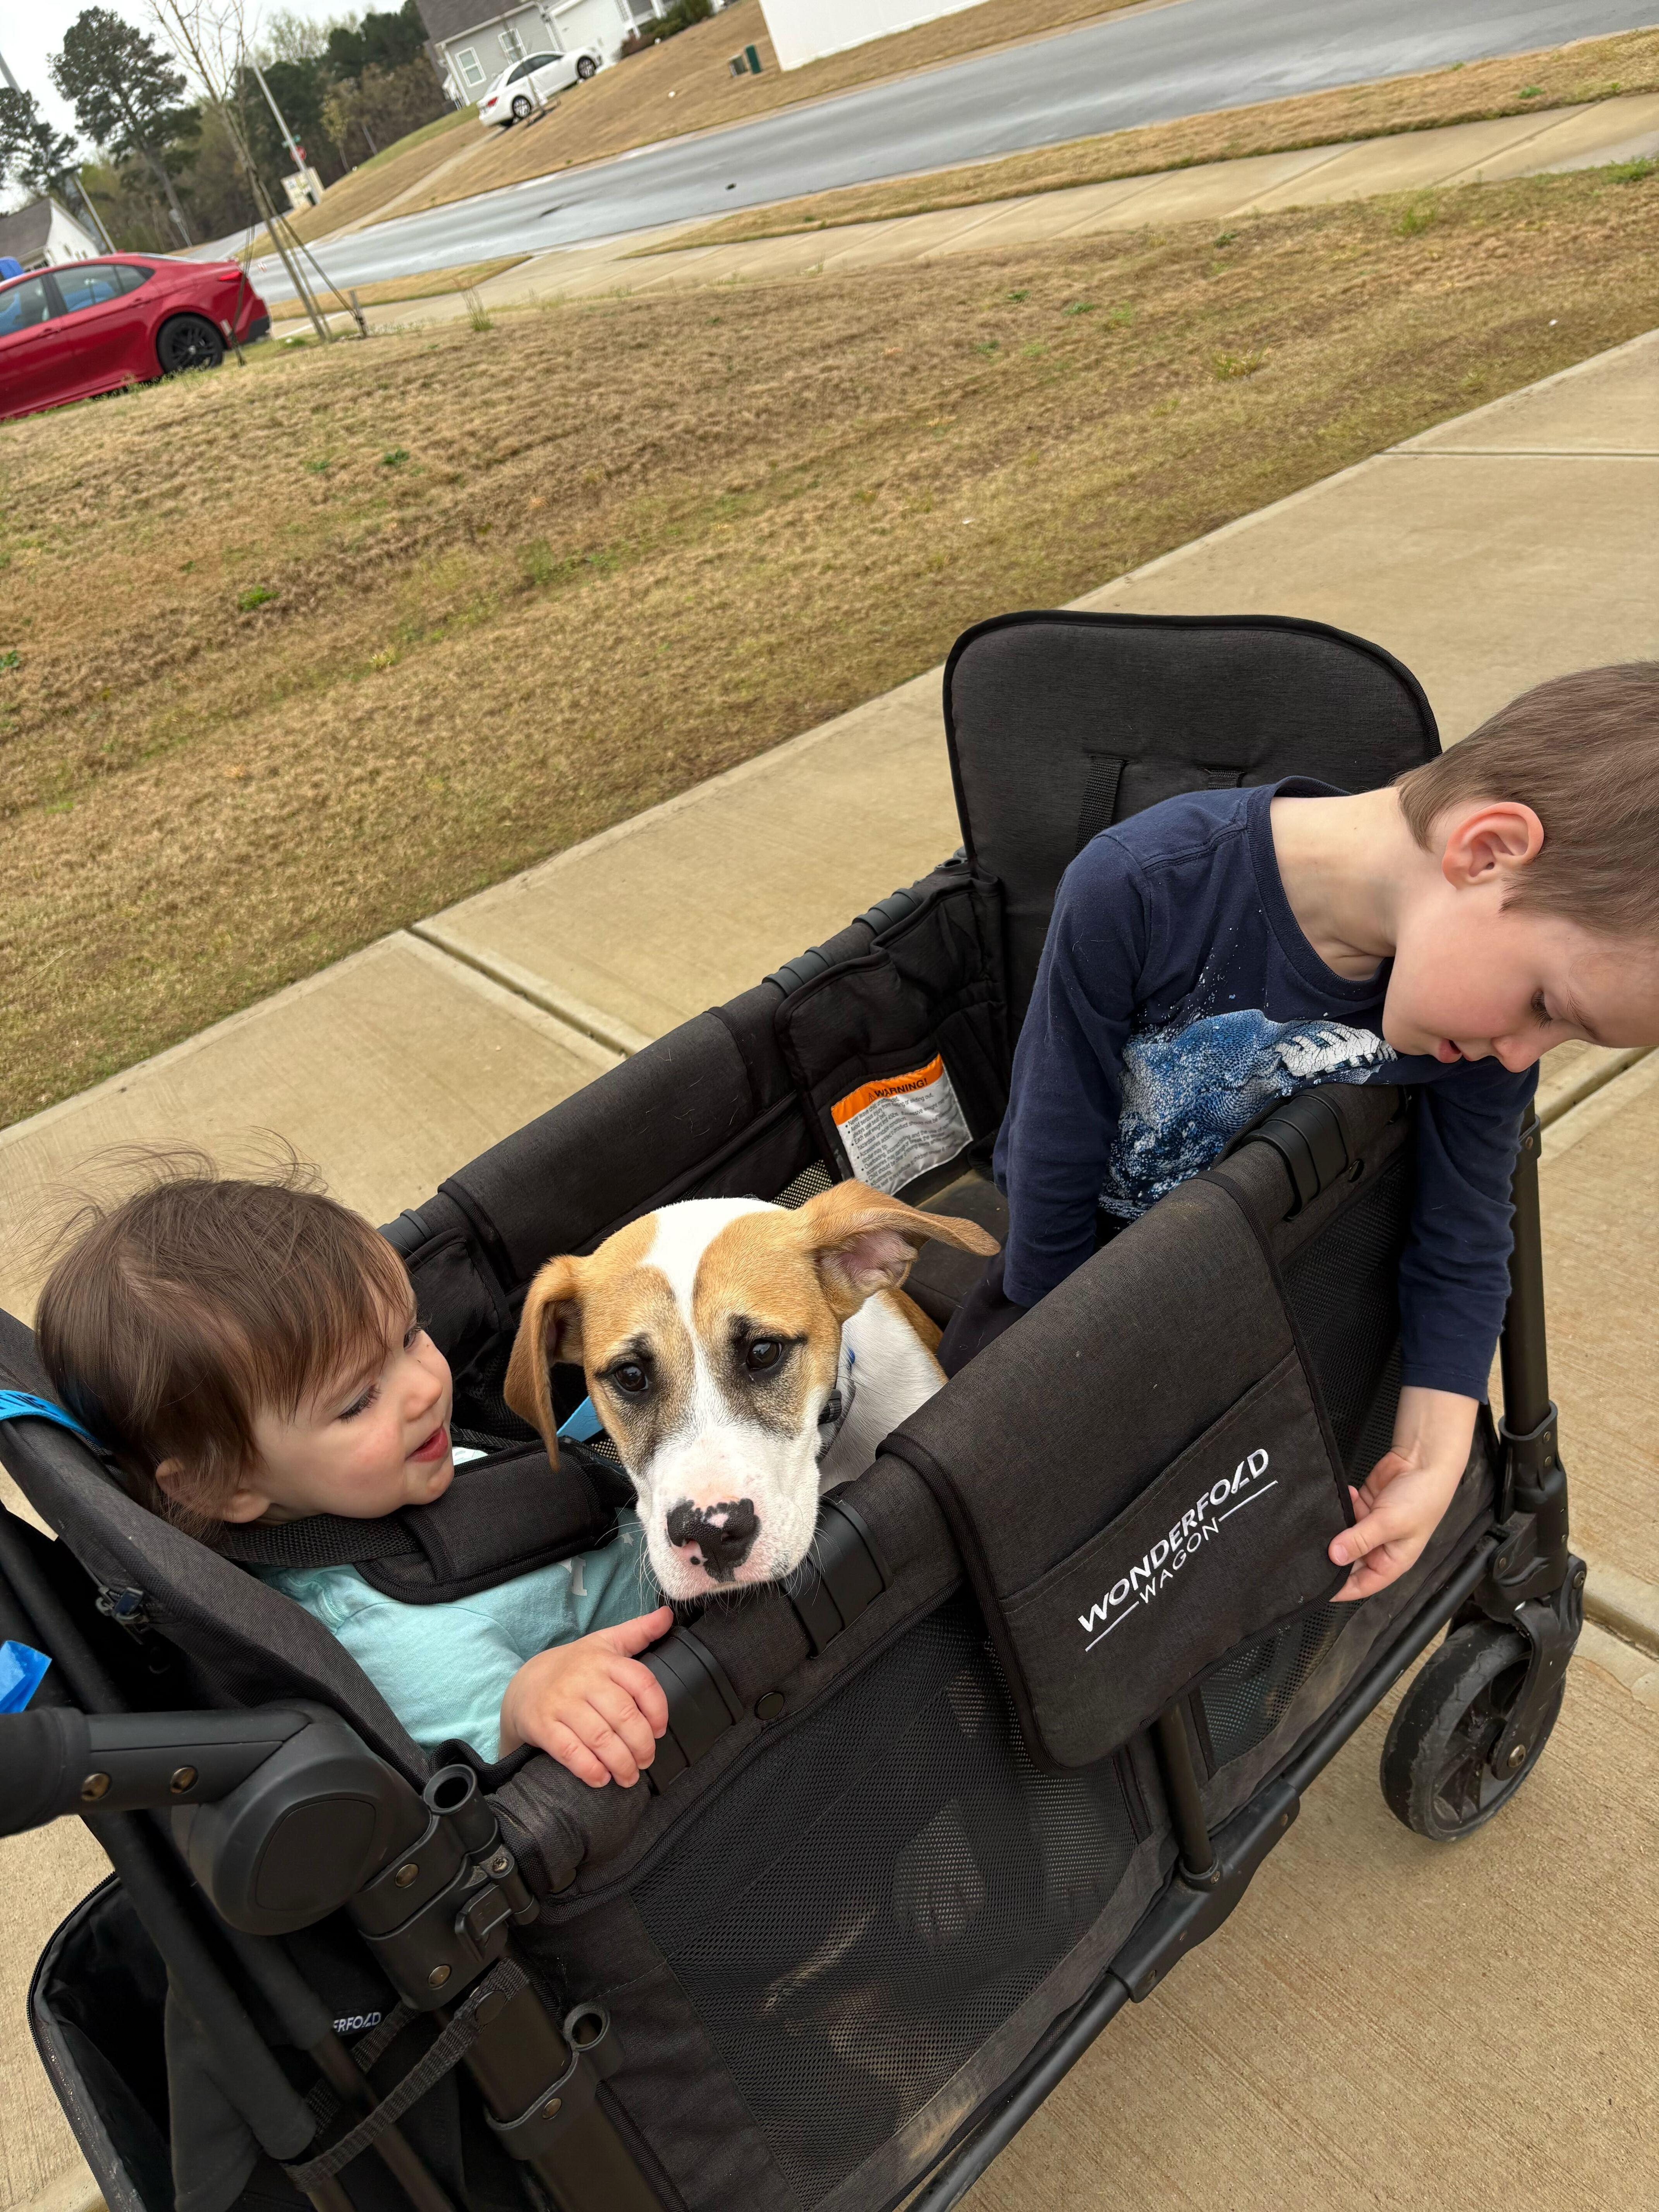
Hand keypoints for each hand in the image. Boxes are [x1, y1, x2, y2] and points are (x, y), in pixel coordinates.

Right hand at [498, 1606, 672, 1783]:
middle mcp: (584, 1679)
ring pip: (600, 1737)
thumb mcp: (604, 1644)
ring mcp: (561, 1702)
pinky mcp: (543, 1725)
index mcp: (604, 1659)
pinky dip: (590, 1769)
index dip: (657, 1710)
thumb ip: (638, 1631)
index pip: (642, 1682)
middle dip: (641, 1745)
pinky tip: (601, 1778)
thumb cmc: (574, 1667)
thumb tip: (668, 1614)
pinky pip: (570, 1752)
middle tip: (646, 1760)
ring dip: (620, 1762)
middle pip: (623, 1715)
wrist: (524, 1685)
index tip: (660, 1730)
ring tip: (629, 1776)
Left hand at [1329, 1387, 1477, 1601]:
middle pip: (1349, 1560)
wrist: (1425, 1460)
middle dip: (1331, 1555)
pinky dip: (1341, 1505)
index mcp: (1392, 1561)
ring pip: (1344, 1535)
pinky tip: (1344, 1494)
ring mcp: (1371, 1525)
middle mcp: (1380, 1546)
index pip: (1362, 1584)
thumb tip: (1334, 1557)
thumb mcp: (1390, 1523)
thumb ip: (1360, 1540)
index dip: (1340, 1589)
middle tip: (1306, 1552)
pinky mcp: (1365, 1505)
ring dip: (1333, 1529)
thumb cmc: (1421, 1498)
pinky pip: (1345, 1511)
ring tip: (1318, 1525)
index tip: (1315, 1588)